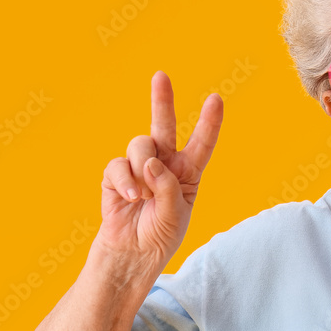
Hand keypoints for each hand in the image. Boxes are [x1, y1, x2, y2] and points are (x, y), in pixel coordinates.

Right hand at [95, 71, 222, 270]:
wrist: (131, 255)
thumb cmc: (160, 235)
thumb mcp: (175, 214)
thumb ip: (167, 186)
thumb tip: (150, 161)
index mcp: (188, 173)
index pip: (201, 143)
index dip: (209, 122)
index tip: (216, 99)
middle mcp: (164, 164)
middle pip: (165, 126)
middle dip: (162, 100)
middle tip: (160, 76)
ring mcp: (139, 167)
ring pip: (140, 145)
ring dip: (142, 168)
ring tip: (142, 195)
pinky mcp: (115, 175)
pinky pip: (118, 164)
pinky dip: (125, 180)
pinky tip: (130, 197)